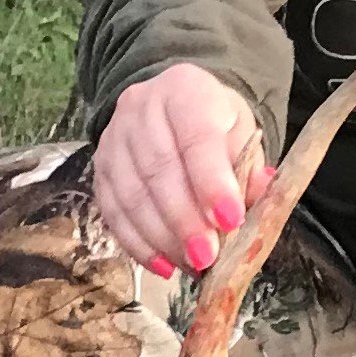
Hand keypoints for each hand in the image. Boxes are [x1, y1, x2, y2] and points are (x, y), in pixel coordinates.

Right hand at [94, 64, 269, 277]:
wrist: (173, 107)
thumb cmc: (215, 123)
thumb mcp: (242, 133)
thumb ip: (249, 169)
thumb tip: (254, 205)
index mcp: (185, 90)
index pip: (196, 137)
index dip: (212, 182)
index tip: (230, 220)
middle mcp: (141, 108)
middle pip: (159, 169)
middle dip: (185, 220)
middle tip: (208, 256)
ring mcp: (114, 138)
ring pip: (132, 195)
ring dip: (163, 239)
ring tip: (192, 266)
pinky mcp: (100, 169)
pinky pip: (113, 213)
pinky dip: (139, 245)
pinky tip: (164, 266)